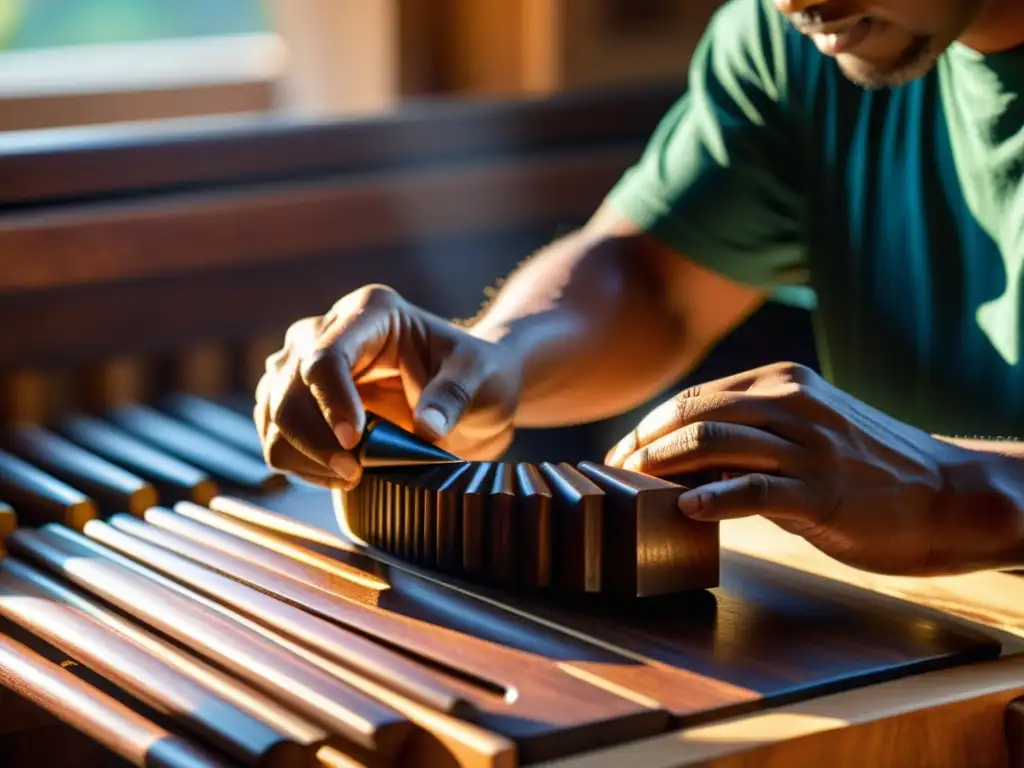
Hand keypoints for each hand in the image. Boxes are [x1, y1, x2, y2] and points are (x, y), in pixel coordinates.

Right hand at [254, 285, 521, 488]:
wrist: (470, 392)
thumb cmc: (477, 374)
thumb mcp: (481, 376)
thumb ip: (455, 394)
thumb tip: (427, 428)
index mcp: (369, 312)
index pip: (325, 355)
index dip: (332, 402)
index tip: (356, 442)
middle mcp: (326, 330)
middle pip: (289, 386)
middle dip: (316, 438)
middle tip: (356, 472)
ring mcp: (303, 366)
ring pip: (274, 415)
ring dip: (305, 456)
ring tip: (353, 476)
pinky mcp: (298, 402)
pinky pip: (277, 439)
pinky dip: (301, 465)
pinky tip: (339, 476)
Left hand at [604, 361, 1013, 574]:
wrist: (944, 494)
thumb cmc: (865, 466)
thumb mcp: (807, 430)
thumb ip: (752, 433)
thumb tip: (683, 459)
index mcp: (783, 383)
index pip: (694, 397)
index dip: (647, 427)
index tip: (620, 455)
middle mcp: (791, 403)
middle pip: (693, 414)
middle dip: (642, 445)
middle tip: (614, 475)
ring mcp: (806, 445)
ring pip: (713, 443)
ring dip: (661, 467)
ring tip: (632, 490)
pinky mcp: (821, 491)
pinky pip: (753, 489)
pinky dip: (712, 497)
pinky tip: (684, 508)